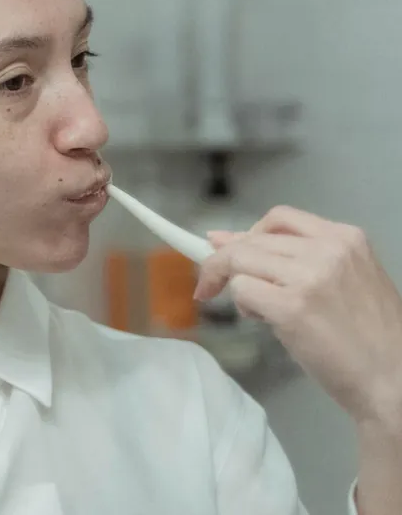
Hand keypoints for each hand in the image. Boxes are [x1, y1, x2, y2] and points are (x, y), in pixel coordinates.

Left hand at [194, 205, 401, 431]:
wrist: (393, 378)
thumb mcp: (346, 281)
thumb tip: (229, 241)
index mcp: (346, 237)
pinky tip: (262, 320)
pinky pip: (241, 290)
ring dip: (234, 285)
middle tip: (213, 284)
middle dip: (225, 261)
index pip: (279, 218)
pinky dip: (242, 305)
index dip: (246, 233)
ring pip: (239, 261)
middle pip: (253, 239)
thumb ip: (297, 258)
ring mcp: (309, 277)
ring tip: (257, 310)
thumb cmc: (368, 335)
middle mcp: (328, 250)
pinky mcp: (291, 307)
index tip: (224, 247)